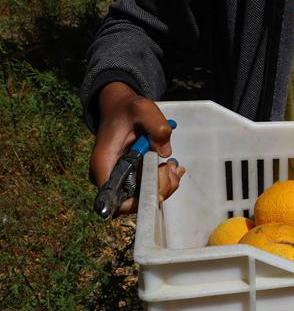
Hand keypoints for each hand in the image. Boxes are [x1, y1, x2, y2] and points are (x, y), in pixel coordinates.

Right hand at [89, 82, 185, 215]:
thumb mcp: (143, 108)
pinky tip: (172, 166)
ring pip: (145, 197)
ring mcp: (121, 179)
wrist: (122, 108)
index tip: (157, 182)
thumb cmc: (128, 109)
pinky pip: (150, 188)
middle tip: (170, 166)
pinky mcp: (133, 177)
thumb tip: (165, 153)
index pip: (115, 201)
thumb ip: (156, 126)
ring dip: (165, 184)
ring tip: (173, 165)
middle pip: (135, 202)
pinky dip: (165, 180)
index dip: (138, 202)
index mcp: (103, 164)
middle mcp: (109, 177)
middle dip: (159, 188)